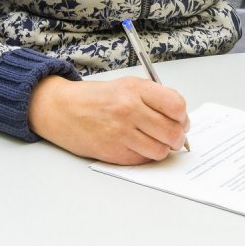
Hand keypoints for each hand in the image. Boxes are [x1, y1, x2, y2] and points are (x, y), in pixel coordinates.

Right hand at [28, 75, 189, 164]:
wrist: (62, 109)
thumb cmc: (94, 98)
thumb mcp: (125, 85)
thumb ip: (152, 98)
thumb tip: (179, 117)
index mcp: (134, 89)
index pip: (176, 105)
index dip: (183, 116)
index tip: (180, 119)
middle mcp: (129, 110)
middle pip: (172, 131)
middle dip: (177, 136)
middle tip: (173, 135)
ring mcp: (121, 133)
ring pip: (161, 150)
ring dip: (162, 149)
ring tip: (154, 141)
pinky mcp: (114, 152)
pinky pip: (143, 160)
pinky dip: (145, 156)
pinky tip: (137, 146)